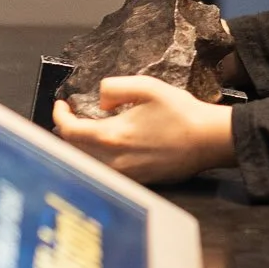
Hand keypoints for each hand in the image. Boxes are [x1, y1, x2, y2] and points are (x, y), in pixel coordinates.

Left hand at [52, 77, 235, 184]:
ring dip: (81, 144)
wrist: (208, 141)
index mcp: (111, 136)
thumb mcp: (148, 87)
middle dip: (67, 130)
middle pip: (73, 149)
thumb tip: (100, 100)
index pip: (69, 131)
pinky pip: (104, 170)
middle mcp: (112, 160)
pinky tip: (108, 144)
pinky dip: (96, 156)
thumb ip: (115, 87)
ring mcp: (124, 174)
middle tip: (72, 114)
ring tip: (87, 128)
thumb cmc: (181, 113)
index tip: (62, 104)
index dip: (59, 115)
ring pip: (87, 162)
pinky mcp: (137, 180)